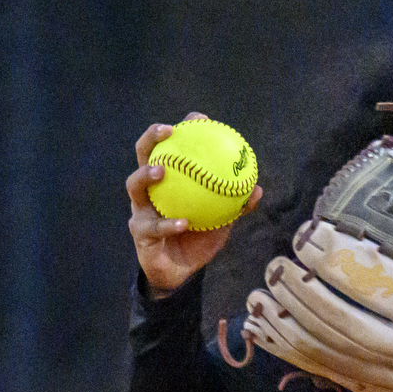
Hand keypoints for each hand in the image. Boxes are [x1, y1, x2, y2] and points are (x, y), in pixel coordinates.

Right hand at [126, 113, 261, 296]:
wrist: (180, 273)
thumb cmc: (198, 239)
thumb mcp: (221, 220)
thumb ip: (235, 204)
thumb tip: (257, 189)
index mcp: (169, 180)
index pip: (171, 147)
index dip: (182, 129)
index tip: (198, 118)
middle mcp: (150, 189)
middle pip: (143, 154)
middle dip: (152, 138)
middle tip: (169, 131)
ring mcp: (140, 209)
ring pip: (134, 185)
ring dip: (146, 175)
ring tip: (161, 171)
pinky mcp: (139, 232)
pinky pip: (153, 226)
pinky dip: (169, 224)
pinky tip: (183, 223)